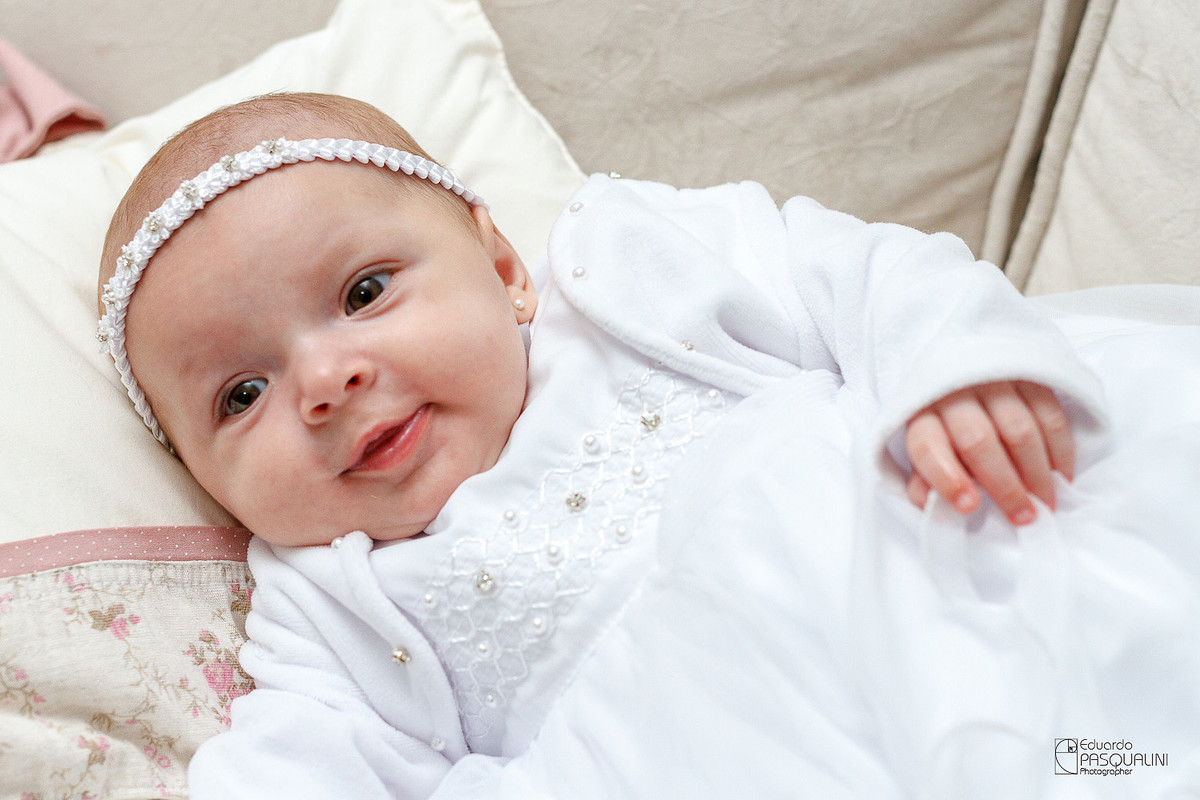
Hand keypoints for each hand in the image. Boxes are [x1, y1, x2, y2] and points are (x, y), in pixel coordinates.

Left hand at [904, 381, 1073, 524]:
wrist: (966, 356)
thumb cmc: (946, 416)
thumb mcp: (926, 442)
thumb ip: (924, 476)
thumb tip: (927, 502)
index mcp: (920, 413)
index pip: (928, 445)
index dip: (947, 479)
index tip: (969, 507)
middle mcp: (955, 392)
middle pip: (978, 441)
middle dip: (1004, 486)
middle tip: (1024, 517)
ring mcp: (995, 380)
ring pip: (1020, 430)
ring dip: (1037, 474)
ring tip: (1046, 503)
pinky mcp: (1030, 375)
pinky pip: (1050, 416)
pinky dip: (1060, 451)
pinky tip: (1060, 476)